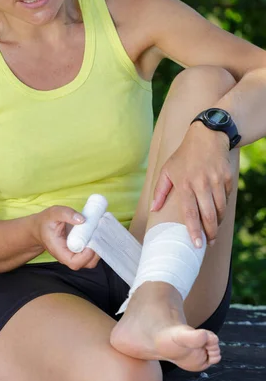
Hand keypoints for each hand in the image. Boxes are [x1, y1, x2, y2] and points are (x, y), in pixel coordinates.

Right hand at [33, 206, 100, 269]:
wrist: (40, 228)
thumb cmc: (46, 222)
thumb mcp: (54, 213)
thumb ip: (67, 214)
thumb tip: (82, 220)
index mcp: (59, 250)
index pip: (74, 263)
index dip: (86, 256)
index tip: (91, 242)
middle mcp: (67, 256)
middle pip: (86, 263)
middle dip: (96, 252)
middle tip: (99, 234)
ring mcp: (73, 254)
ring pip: (90, 260)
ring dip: (98, 249)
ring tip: (99, 233)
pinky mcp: (78, 251)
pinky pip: (90, 254)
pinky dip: (96, 246)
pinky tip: (96, 234)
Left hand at [150, 123, 233, 247]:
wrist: (206, 136)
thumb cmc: (183, 156)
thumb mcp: (167, 170)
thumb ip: (159, 191)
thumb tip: (153, 209)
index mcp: (185, 184)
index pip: (190, 213)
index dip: (194, 231)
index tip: (196, 245)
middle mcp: (202, 183)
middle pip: (209, 216)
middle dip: (210, 233)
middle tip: (208, 243)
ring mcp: (216, 180)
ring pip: (220, 210)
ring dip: (217, 223)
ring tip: (212, 230)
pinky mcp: (227, 178)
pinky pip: (226, 199)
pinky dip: (222, 207)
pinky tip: (217, 210)